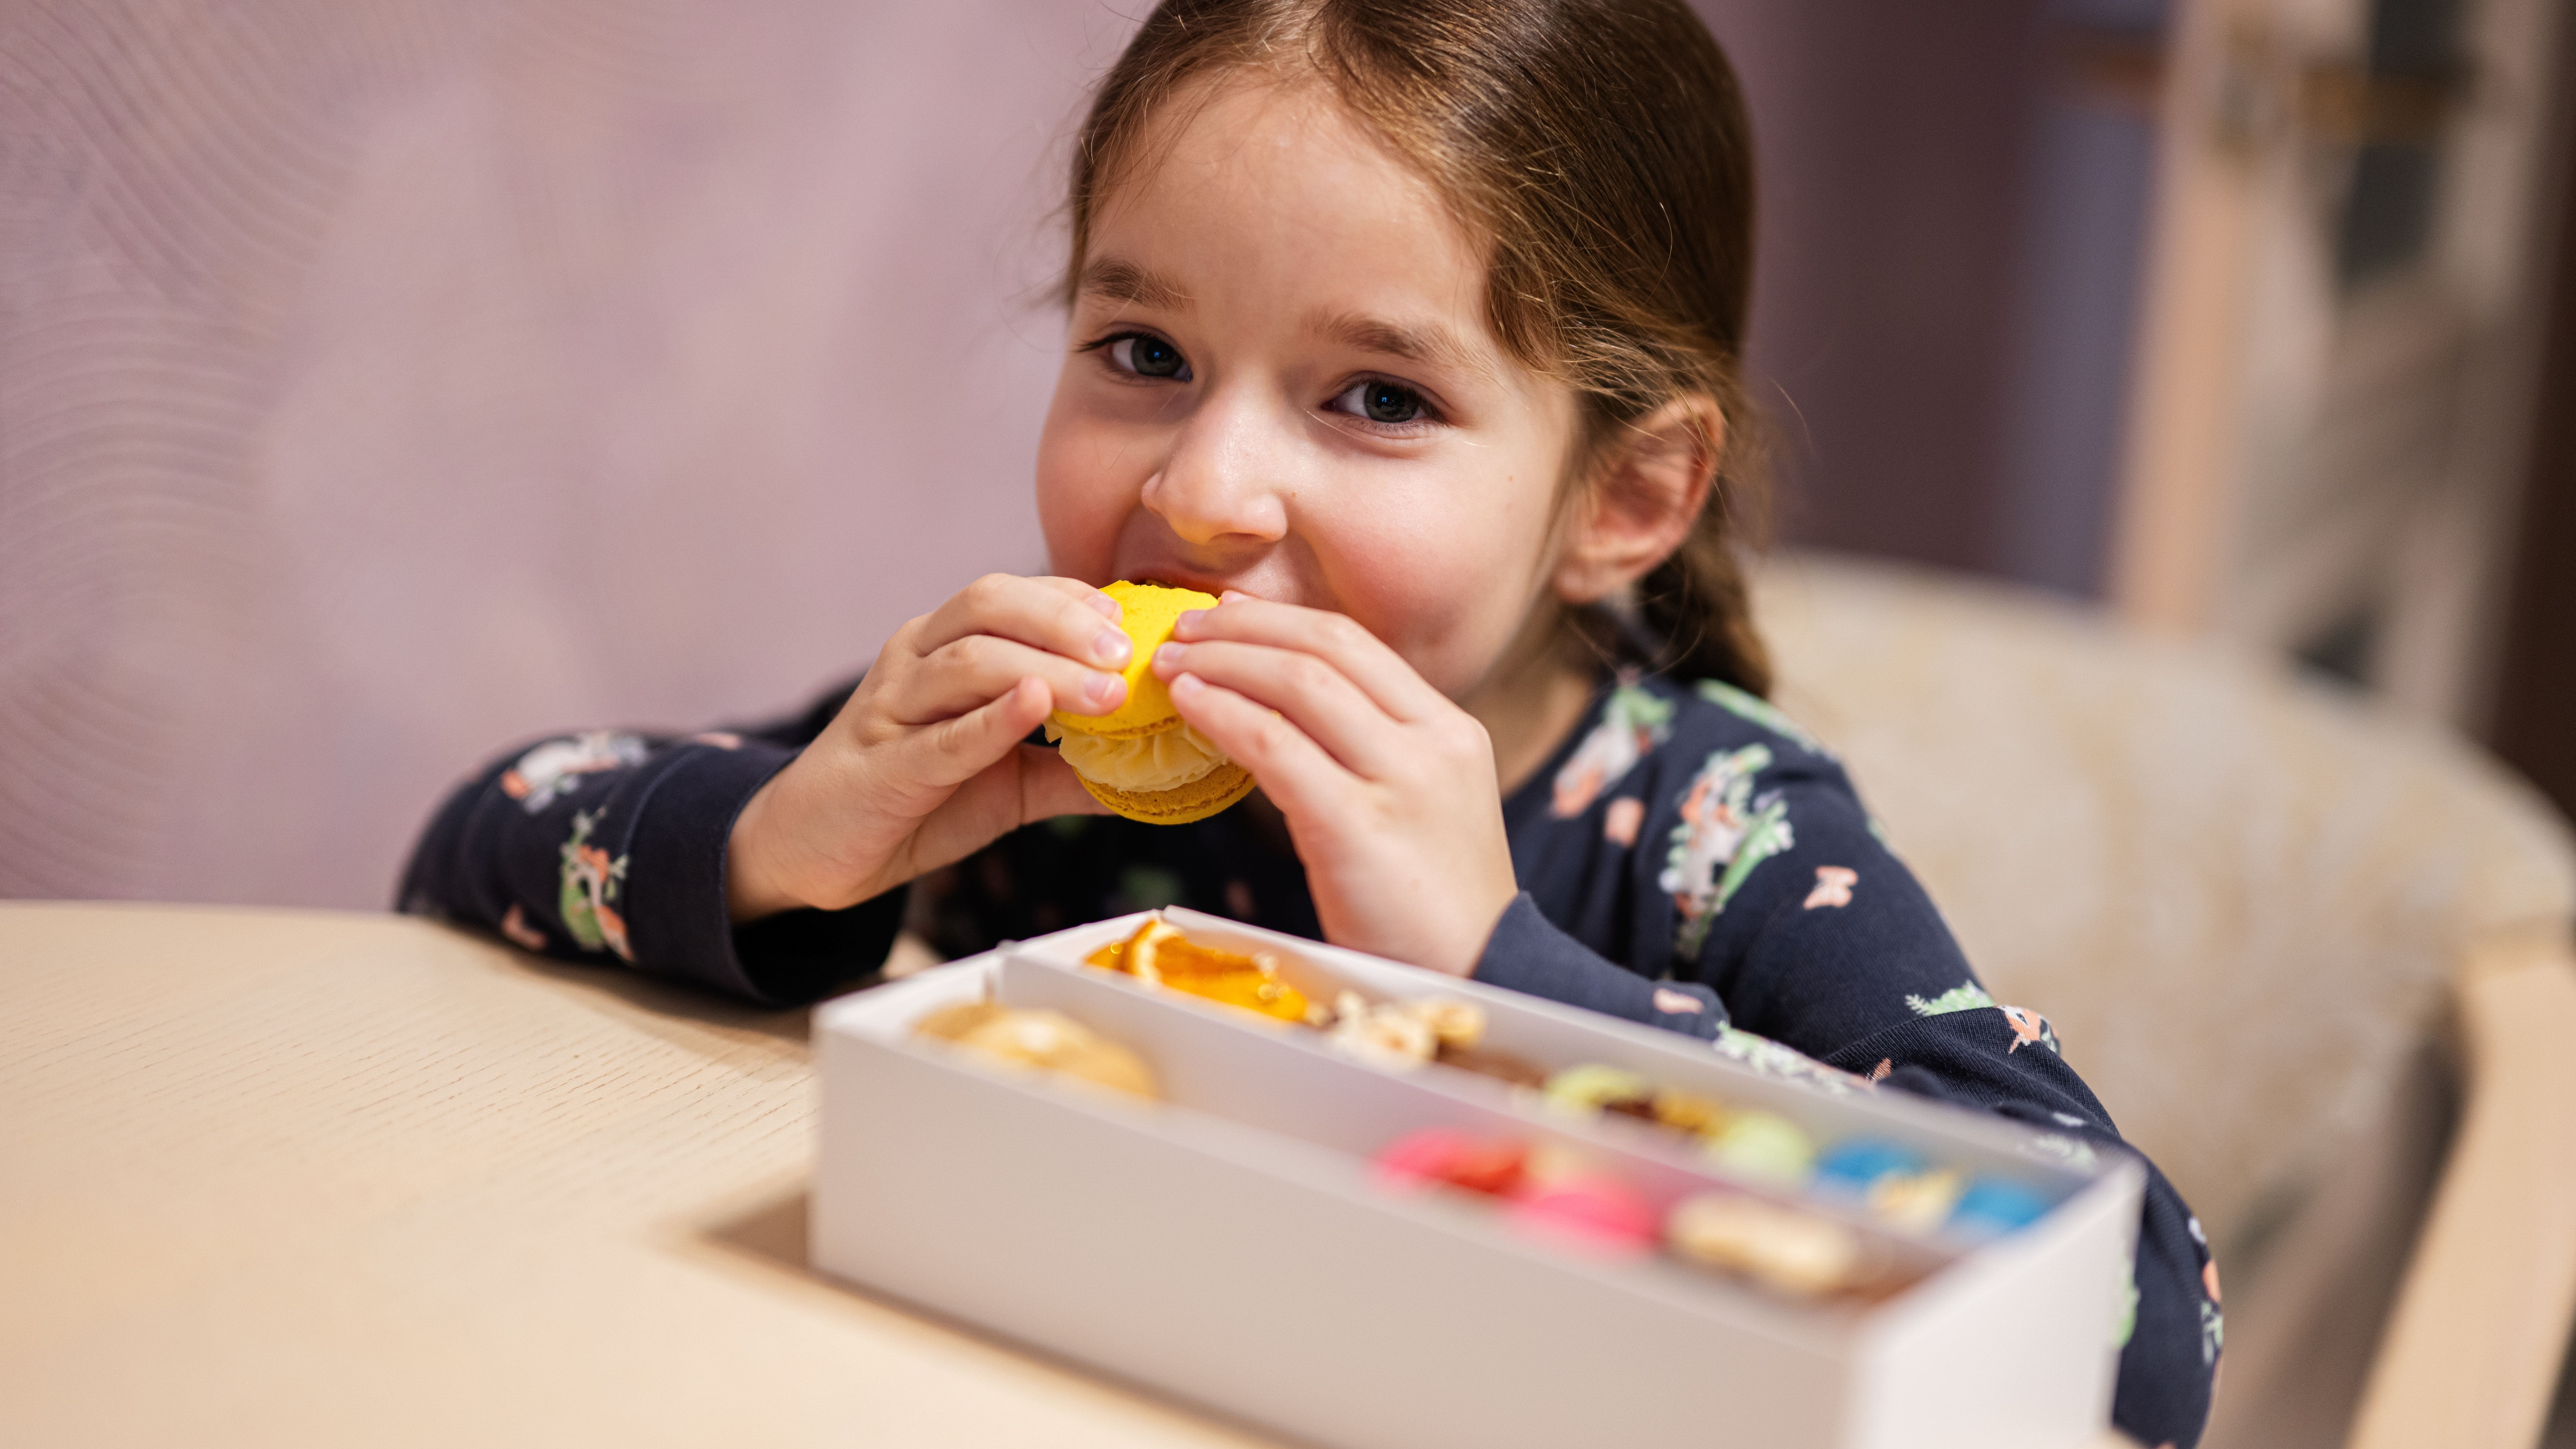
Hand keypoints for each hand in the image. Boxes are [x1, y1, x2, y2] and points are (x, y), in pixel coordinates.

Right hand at [726, 575, 1127, 920]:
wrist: (814, 849)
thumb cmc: (913, 801)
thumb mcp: (1006, 784)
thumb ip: (1071, 771)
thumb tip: (1153, 775)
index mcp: (942, 649)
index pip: (1012, 596)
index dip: (1072, 599)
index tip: (1130, 621)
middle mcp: (914, 661)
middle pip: (989, 605)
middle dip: (1063, 620)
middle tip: (1126, 652)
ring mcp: (893, 707)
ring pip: (970, 661)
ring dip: (1046, 669)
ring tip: (1107, 693)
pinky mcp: (884, 764)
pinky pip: (942, 734)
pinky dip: (992, 718)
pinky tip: (1034, 705)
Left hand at [1154, 595, 1518, 976]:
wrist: (1477, 974)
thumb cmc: (1430, 904)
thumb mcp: (1419, 804)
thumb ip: (1371, 752)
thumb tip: (1280, 707)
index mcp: (1450, 729)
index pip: (1358, 644)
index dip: (1282, 620)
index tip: (1227, 616)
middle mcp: (1433, 742)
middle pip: (1327, 648)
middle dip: (1245, 628)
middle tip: (1185, 627)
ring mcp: (1400, 782)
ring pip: (1299, 684)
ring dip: (1223, 663)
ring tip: (1173, 663)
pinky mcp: (1358, 826)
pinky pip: (1276, 746)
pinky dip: (1224, 715)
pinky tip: (1190, 706)